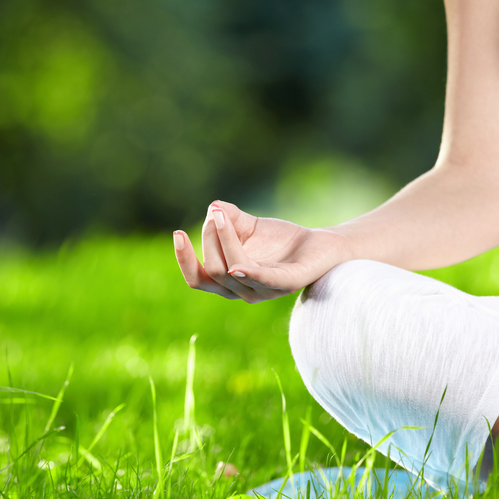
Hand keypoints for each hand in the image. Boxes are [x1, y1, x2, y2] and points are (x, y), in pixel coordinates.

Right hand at [173, 201, 351, 302]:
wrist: (321, 245)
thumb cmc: (281, 240)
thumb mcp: (248, 225)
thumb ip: (228, 216)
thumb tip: (213, 207)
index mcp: (230, 282)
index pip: (198, 279)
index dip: (185, 260)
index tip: (177, 234)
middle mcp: (244, 291)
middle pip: (213, 270)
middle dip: (210, 239)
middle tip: (217, 214)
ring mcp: (266, 291)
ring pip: (232, 272)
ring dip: (224, 241)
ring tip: (222, 216)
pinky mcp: (288, 283)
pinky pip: (264, 281)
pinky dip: (249, 273)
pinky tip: (238, 264)